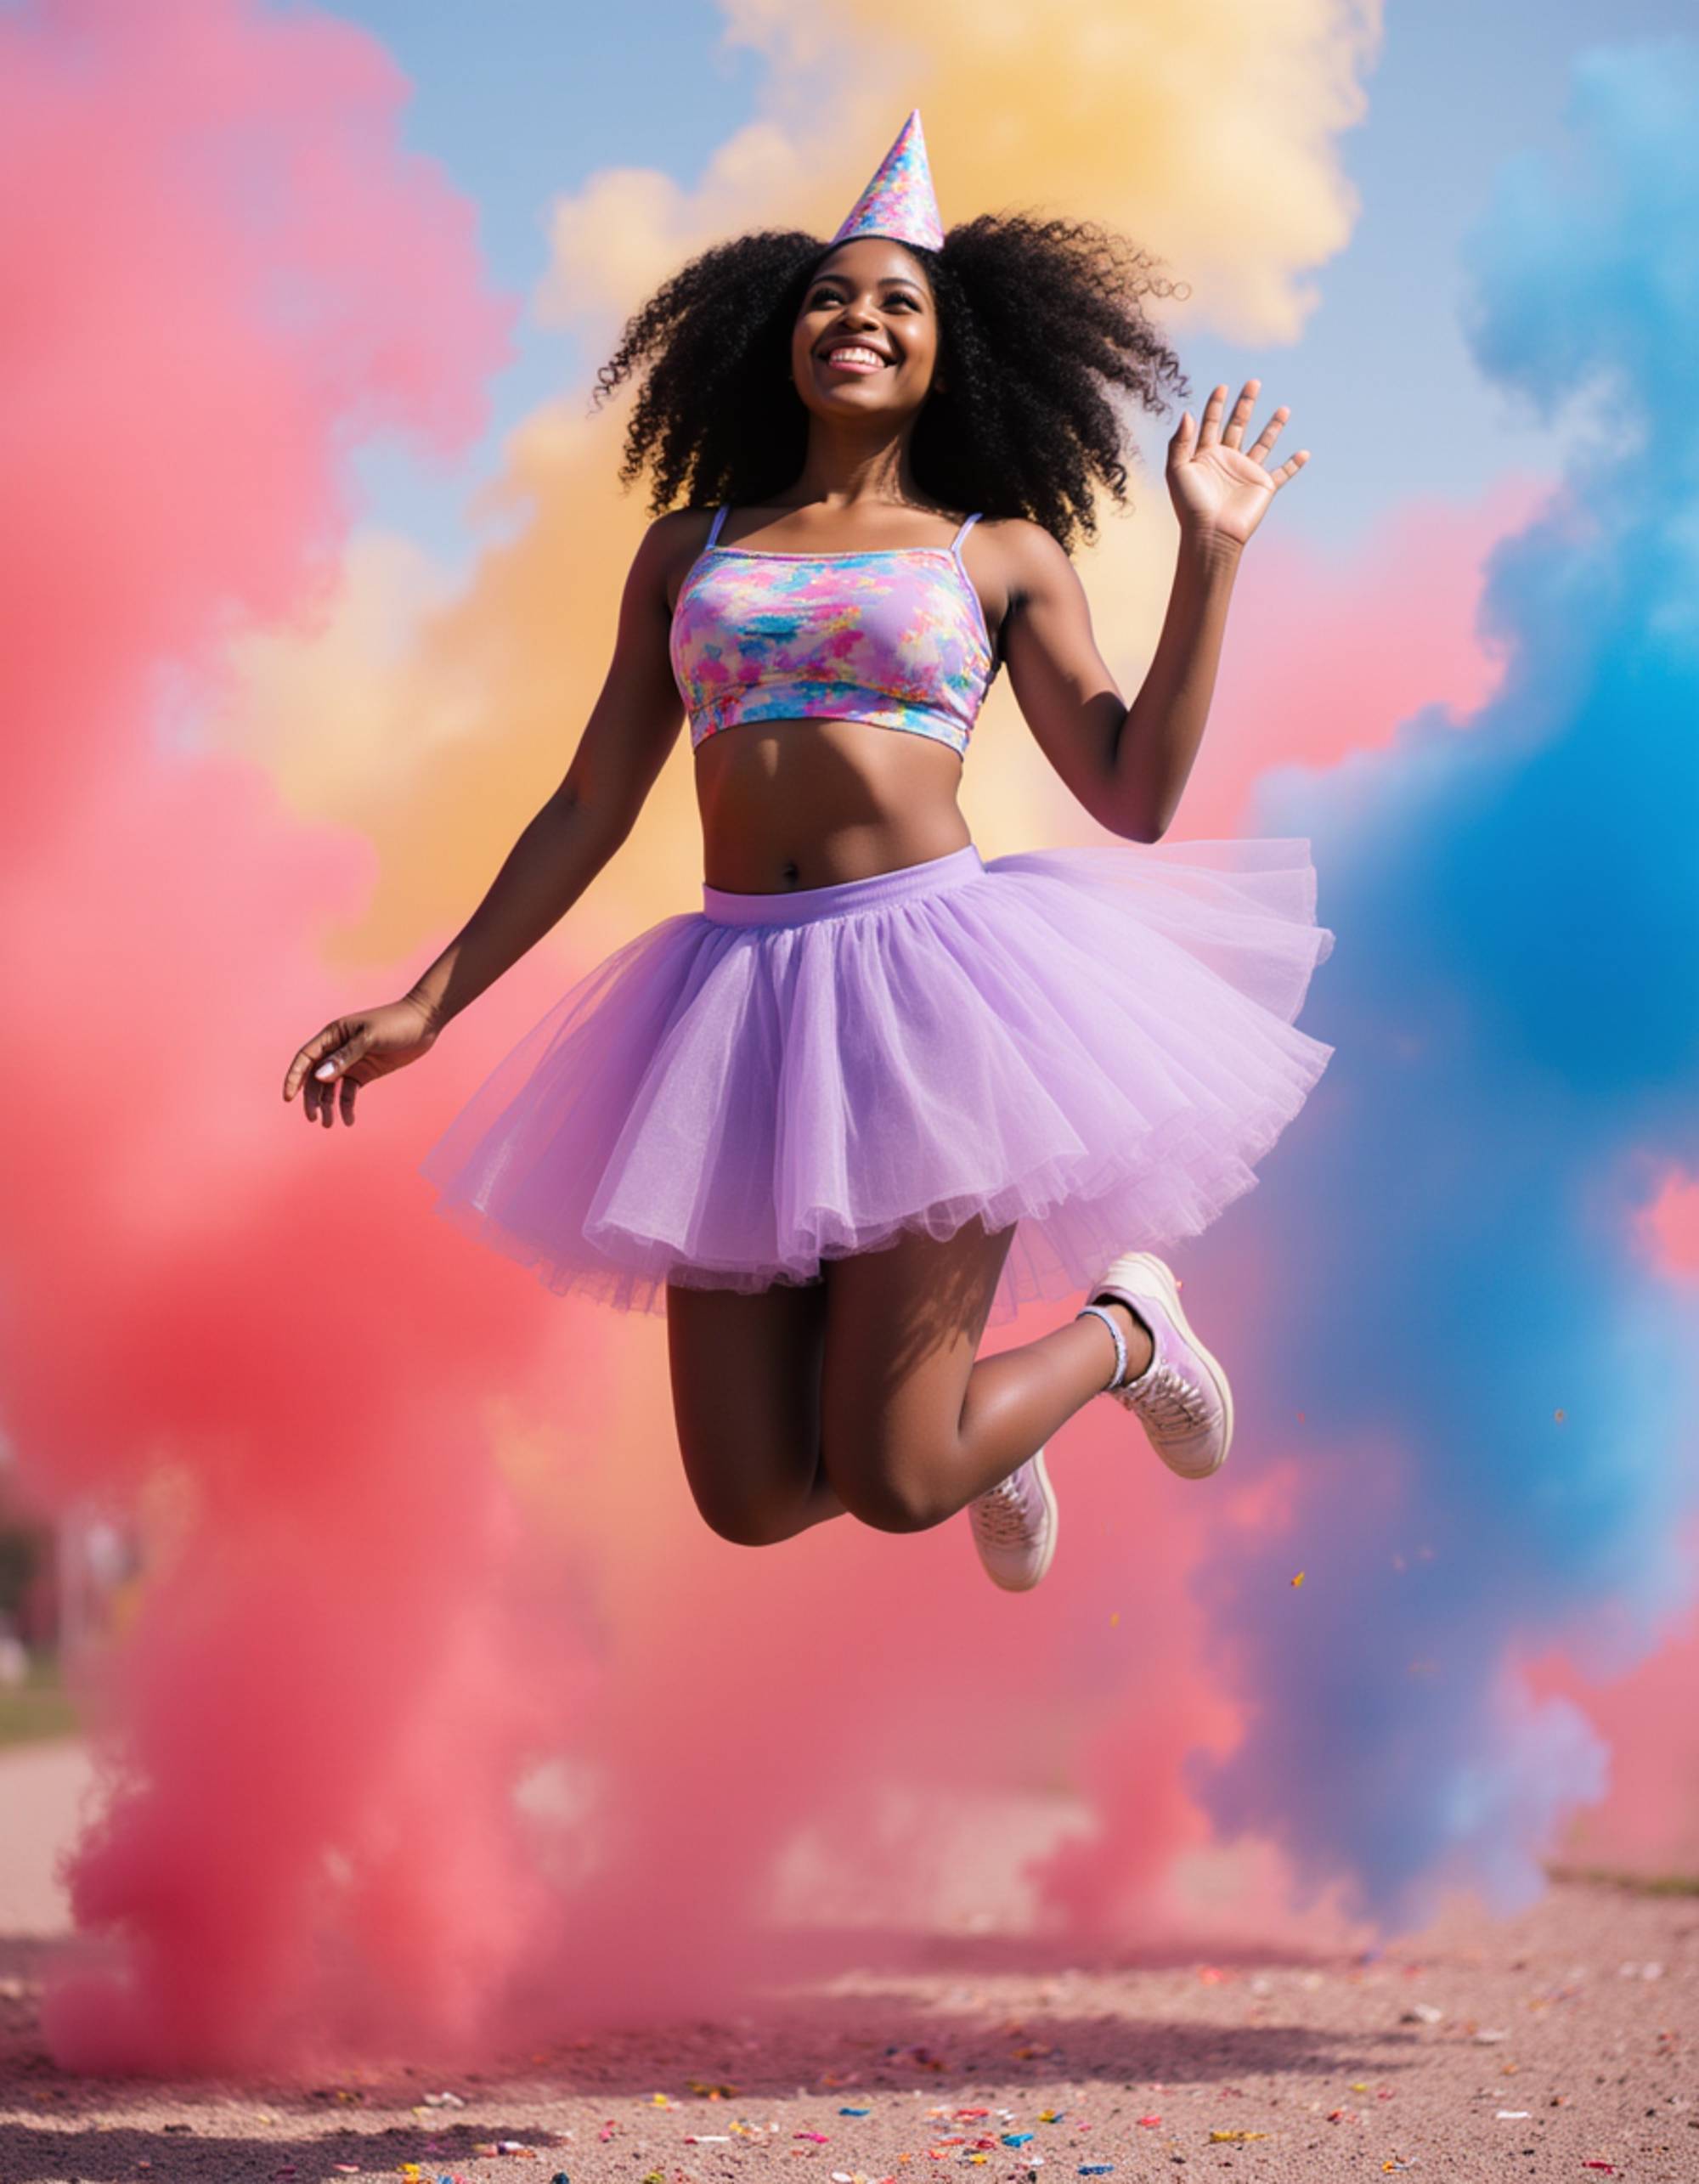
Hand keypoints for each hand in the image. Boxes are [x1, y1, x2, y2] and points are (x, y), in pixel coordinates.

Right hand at [282, 996, 441, 1128]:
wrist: (424, 1022)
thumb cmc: (395, 1023)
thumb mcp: (370, 1038)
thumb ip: (346, 1057)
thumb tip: (320, 1076)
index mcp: (333, 1035)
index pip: (306, 1058)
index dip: (294, 1077)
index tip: (289, 1098)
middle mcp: (338, 1049)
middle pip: (316, 1077)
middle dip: (312, 1098)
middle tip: (314, 1118)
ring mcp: (351, 1062)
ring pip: (331, 1087)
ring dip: (328, 1105)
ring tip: (329, 1124)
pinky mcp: (365, 1072)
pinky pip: (349, 1092)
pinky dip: (347, 1105)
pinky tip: (348, 1120)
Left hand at [1166, 379, 1309, 551]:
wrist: (1211, 533)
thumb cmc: (1190, 506)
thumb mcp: (1176, 470)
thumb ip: (1179, 441)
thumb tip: (1188, 413)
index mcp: (1205, 456)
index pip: (1212, 424)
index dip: (1216, 405)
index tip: (1222, 387)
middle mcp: (1227, 461)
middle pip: (1238, 425)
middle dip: (1246, 404)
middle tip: (1254, 382)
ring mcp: (1246, 472)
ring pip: (1263, 443)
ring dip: (1274, 427)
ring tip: (1284, 408)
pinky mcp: (1263, 486)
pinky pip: (1282, 473)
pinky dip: (1294, 465)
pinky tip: (1305, 453)